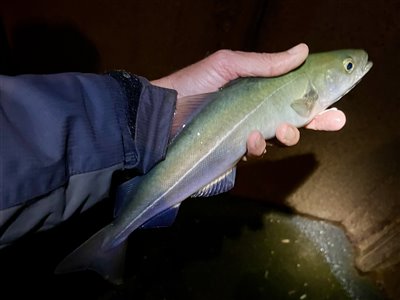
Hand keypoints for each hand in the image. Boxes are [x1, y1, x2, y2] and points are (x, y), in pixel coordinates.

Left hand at [152, 43, 345, 157]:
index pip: (294, 97)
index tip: (339, 107)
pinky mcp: (233, 151)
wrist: (163, 111)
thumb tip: (303, 50)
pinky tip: (253, 139)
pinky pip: (255, 152)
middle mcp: (255, 113)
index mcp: (258, 92)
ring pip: (278, 139)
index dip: (318, 102)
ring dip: (289, 135)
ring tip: (285, 129)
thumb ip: (264, 63)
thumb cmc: (193, 84)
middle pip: (294, 120)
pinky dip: (259, 147)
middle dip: (315, 122)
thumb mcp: (228, 64)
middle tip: (331, 120)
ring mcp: (245, 133)